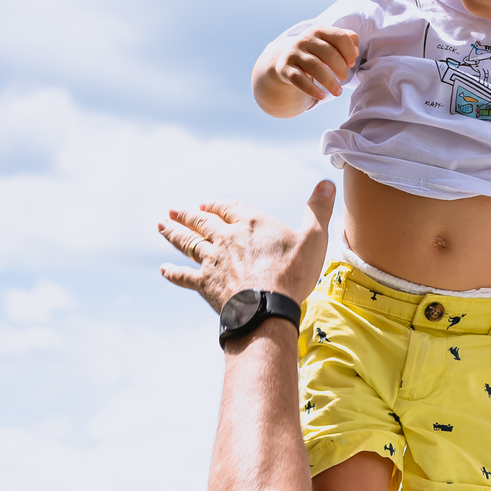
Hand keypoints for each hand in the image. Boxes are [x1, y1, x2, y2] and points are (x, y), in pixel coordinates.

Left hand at [158, 182, 336, 314]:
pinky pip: (185, 276)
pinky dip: (174, 273)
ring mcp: (213, 261)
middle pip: (202, 222)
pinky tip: (164, 269)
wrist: (266, 307)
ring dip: (174, 234)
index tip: (207, 204)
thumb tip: (328, 183)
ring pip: (188, 243)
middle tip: (173, 210)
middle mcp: (226, 238)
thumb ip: (318, 209)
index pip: (230, 208)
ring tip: (162, 225)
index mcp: (251, 224)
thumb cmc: (292, 273)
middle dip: (188, 215)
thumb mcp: (314, 237)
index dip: (218, 205)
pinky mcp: (205, 284)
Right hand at [271, 26, 359, 106]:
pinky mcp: (285, 68)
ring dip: (330, 82)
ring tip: (338, 92)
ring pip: (315, 66)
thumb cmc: (316, 51)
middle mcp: (305, 39)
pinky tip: (321, 96)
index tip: (351, 63)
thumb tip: (356, 51)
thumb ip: (347, 40)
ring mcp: (294, 53)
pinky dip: (311, 89)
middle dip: (341, 68)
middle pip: (329, 54)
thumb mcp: (330, 42)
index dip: (350, 52)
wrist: (286, 58)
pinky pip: (298, 79)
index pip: (340, 37)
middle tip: (344, 78)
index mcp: (319, 30)